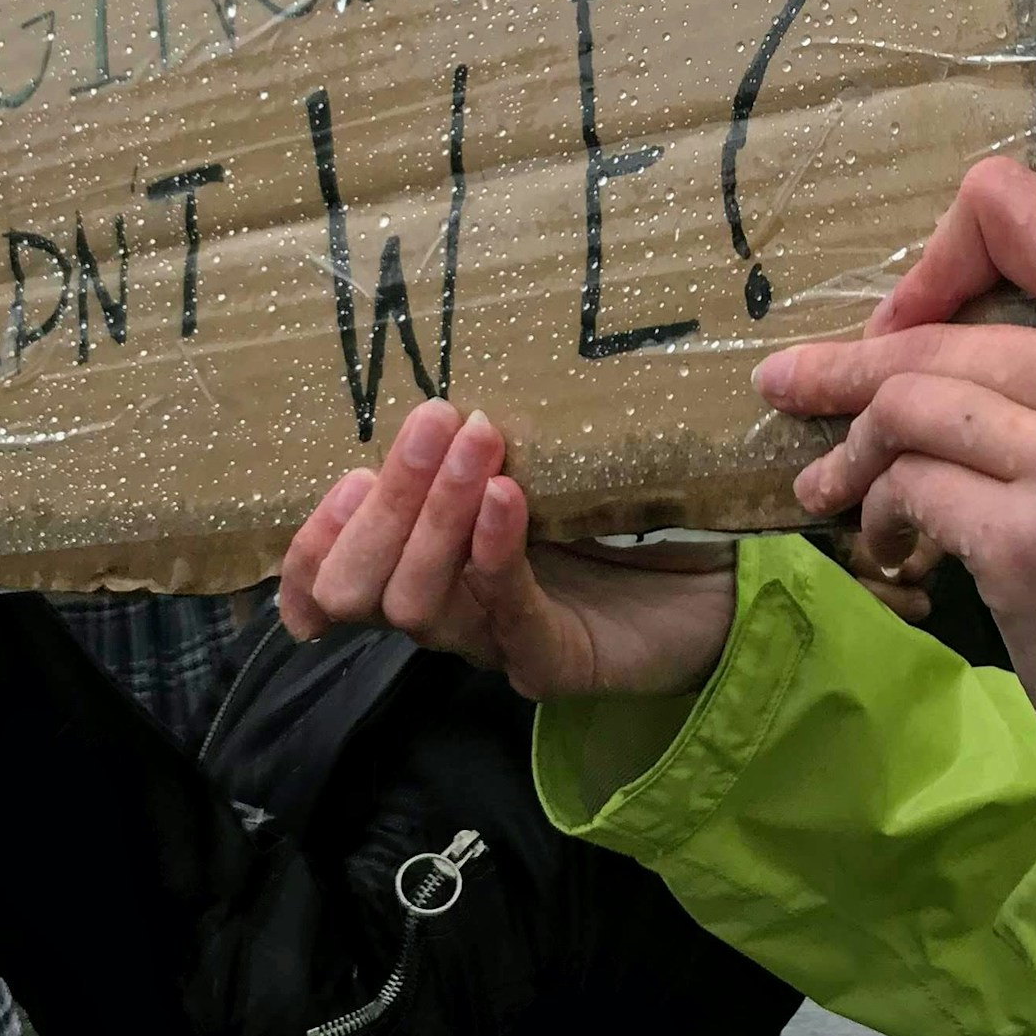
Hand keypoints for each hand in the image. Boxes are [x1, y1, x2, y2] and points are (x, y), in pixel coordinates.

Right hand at [279, 401, 735, 700]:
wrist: (722, 583)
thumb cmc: (622, 513)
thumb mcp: (540, 461)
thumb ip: (481, 439)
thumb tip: (444, 370)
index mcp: (426, 567)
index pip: (330, 582)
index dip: (314, 546)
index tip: (345, 480)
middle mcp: (449, 613)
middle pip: (364, 590)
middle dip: (384, 507)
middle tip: (432, 422)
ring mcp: (497, 646)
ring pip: (423, 605)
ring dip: (439, 514)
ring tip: (481, 441)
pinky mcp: (557, 665)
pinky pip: (510, 617)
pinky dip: (497, 554)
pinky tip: (507, 499)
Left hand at [758, 157, 1035, 783]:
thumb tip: (906, 327)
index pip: (1012, 203)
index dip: (939, 252)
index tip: (907, 317)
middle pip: (929, 332)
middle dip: (842, 368)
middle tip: (785, 387)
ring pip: (902, 404)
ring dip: (850, 452)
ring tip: (832, 489)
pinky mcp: (1028, 535)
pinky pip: (907, 487)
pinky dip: (881, 515)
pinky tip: (896, 548)